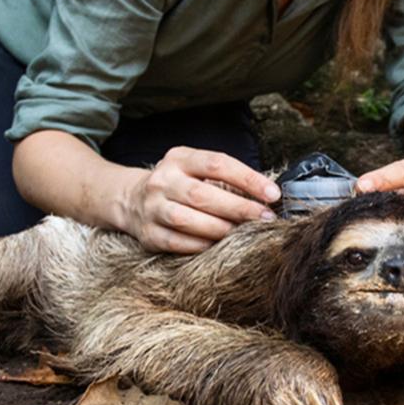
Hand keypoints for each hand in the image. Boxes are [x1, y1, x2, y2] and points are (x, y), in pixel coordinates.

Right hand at [121, 146, 279, 253]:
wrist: (131, 199)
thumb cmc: (179, 185)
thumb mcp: (196, 169)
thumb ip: (226, 178)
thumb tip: (267, 196)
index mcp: (179, 158)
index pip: (217, 163)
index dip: (248, 179)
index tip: (272, 194)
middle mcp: (162, 180)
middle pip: (203, 194)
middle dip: (239, 208)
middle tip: (265, 218)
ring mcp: (152, 208)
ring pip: (188, 220)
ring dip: (221, 229)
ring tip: (243, 233)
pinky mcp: (148, 234)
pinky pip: (178, 243)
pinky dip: (201, 246)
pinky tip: (219, 246)